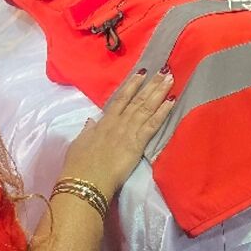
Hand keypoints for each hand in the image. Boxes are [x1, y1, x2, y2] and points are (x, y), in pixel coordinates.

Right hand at [60, 70, 175, 195]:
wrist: (85, 181)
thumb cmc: (78, 165)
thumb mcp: (80, 143)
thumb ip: (88, 130)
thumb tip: (92, 121)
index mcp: (104, 122)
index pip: (120, 99)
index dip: (132, 85)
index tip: (142, 72)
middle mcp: (118, 123)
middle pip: (137, 100)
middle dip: (151, 84)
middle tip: (164, 69)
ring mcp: (128, 131)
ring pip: (146, 107)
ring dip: (159, 92)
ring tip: (170, 78)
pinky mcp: (137, 143)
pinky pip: (152, 124)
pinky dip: (163, 112)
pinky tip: (172, 101)